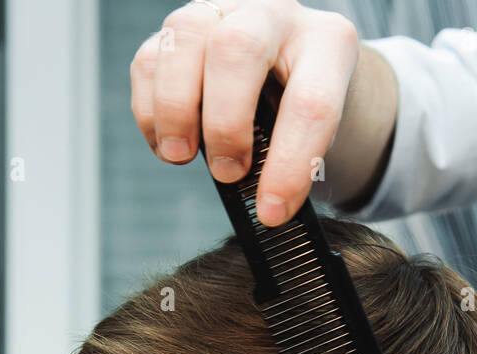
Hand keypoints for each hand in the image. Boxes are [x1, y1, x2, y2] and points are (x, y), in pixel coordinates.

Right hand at [130, 0, 358, 225]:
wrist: (293, 64)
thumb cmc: (305, 105)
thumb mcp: (319, 131)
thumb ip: (292, 156)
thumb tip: (262, 207)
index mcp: (326, 42)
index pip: (311, 102)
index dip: (289, 163)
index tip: (271, 211)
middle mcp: (274, 14)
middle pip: (238, 48)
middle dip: (225, 121)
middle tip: (227, 172)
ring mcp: (222, 11)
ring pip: (185, 38)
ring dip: (176, 108)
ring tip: (182, 156)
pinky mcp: (180, 28)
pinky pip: (149, 58)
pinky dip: (149, 109)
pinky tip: (166, 142)